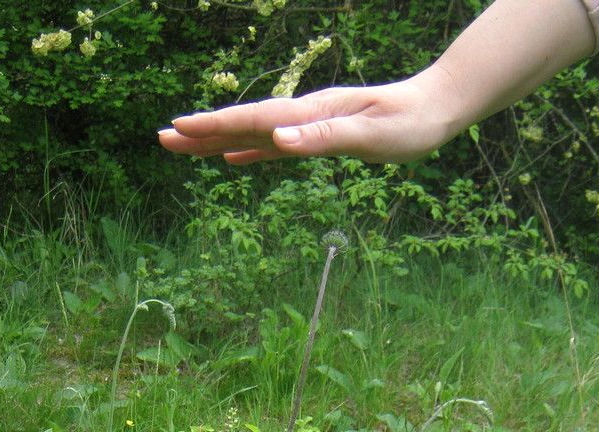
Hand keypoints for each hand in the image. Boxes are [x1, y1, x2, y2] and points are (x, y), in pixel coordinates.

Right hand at [158, 70, 460, 165]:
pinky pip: (275, 146)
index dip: (215, 126)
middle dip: (203, 132)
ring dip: (218, 140)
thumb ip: (324, 138)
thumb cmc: (409, 124)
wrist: (436, 108)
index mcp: (311, 116)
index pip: (254, 121)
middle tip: (162, 137)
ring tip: (184, 144)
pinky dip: (250, 150)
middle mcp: (305, 117)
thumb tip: (278, 140)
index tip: (179, 127)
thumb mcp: (370, 137)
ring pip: (254, 134)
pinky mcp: (320, 136)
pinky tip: (234, 157)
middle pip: (244, 125)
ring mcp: (310, 126)